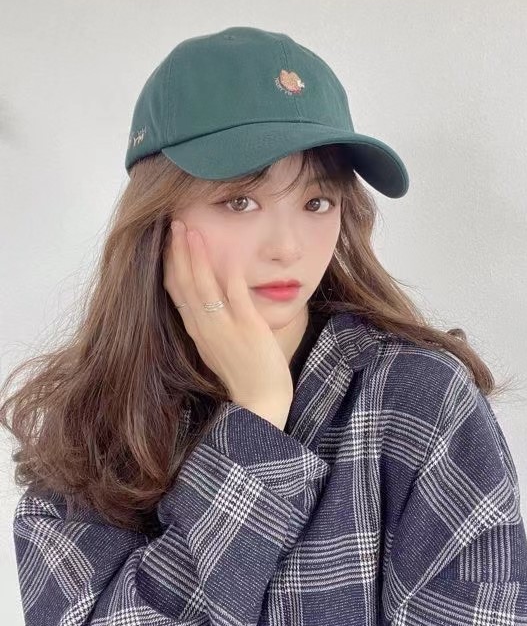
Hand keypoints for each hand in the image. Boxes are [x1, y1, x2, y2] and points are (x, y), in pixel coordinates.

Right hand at [163, 219, 293, 428]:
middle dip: (178, 251)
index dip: (170, 263)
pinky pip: (237, 299)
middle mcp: (204, 328)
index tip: (167, 240)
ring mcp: (225, 329)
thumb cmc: (243, 372)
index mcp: (196, 330)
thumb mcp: (217, 344)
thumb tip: (207, 294)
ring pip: (204, 287)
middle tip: (175, 223)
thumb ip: (210, 320)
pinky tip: (231, 256)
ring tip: (192, 231)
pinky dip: (232, 277)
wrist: (260, 402)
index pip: (175, 291)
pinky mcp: (248, 331)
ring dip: (197, 257)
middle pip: (184, 284)